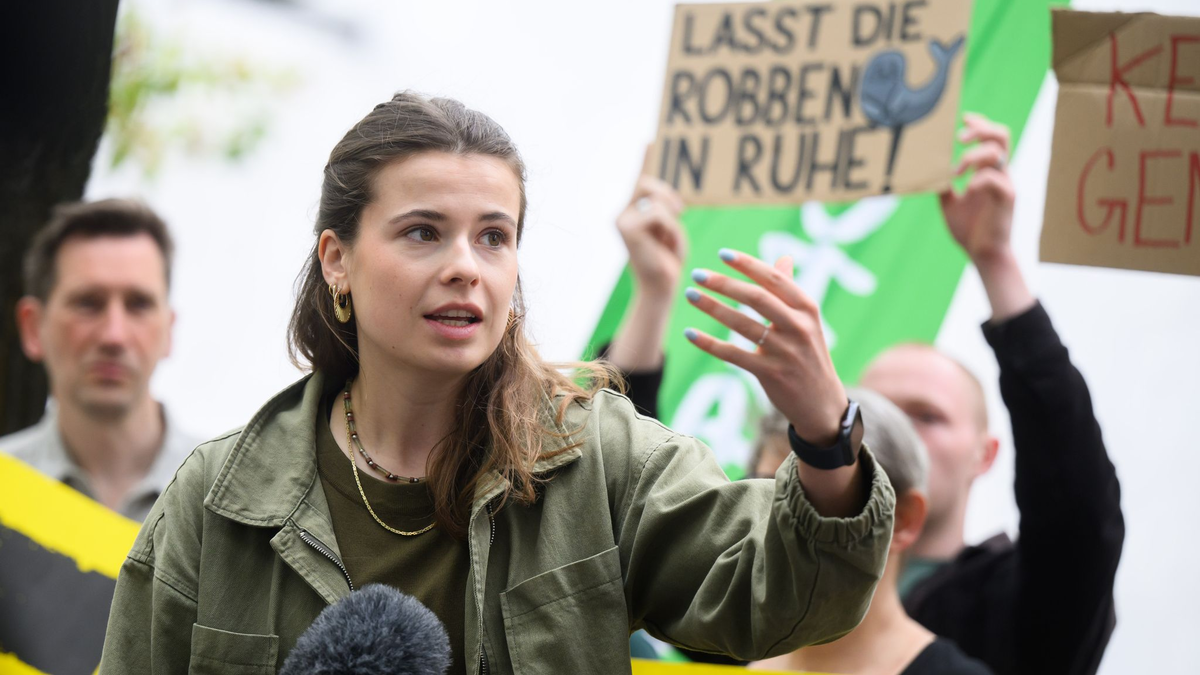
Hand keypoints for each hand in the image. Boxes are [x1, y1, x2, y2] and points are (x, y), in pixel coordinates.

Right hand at [616, 160, 686, 299]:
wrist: (660, 288)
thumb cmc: (667, 261)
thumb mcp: (669, 229)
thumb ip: (665, 210)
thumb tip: (670, 199)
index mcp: (632, 212)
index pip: (639, 179)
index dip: (645, 159)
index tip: (650, 139)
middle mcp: (622, 213)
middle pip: (647, 183)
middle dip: (667, 195)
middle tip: (680, 210)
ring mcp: (621, 220)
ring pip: (655, 200)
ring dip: (671, 219)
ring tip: (668, 239)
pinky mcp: (626, 227)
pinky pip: (658, 214)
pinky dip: (669, 228)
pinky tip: (665, 243)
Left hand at [684, 250, 845, 445]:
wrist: (822, 403)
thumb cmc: (809, 355)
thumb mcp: (807, 322)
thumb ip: (790, 291)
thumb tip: (784, 258)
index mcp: (808, 308)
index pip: (774, 279)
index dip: (748, 264)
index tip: (722, 254)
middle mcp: (799, 327)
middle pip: (756, 298)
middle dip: (724, 283)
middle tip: (697, 274)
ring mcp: (785, 352)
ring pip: (742, 324)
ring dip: (712, 307)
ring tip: (691, 295)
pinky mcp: (771, 374)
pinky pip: (734, 355)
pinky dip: (709, 343)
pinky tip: (690, 333)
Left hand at [940, 113, 1015, 268]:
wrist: (983, 254)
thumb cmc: (969, 229)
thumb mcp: (949, 203)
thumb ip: (943, 185)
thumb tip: (927, 171)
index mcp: (988, 171)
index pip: (991, 137)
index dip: (979, 124)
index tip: (963, 118)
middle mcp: (1000, 173)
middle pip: (1001, 136)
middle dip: (980, 130)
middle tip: (959, 139)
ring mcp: (1005, 184)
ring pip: (998, 153)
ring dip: (974, 156)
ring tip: (956, 171)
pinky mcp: (1007, 198)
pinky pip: (996, 179)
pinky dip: (978, 179)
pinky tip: (966, 190)